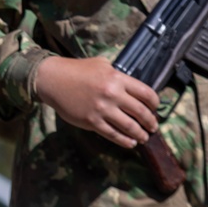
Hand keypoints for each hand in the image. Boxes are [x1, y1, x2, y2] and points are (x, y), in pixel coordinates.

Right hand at [35, 56, 159, 148]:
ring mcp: (102, 109)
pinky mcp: (92, 121)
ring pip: (130, 127)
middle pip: (141, 112)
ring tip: (143, 137)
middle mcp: (112, 94)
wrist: (52, 79)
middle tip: (153, 126)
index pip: (146, 93)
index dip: (155, 103)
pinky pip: (113, 135)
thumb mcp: (100, 64)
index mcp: (116, 78)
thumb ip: (116, 74)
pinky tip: (130, 143)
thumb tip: (131, 85)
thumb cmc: (75, 69)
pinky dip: (125, 141)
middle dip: (151, 122)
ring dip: (141, 134)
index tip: (155, 108)